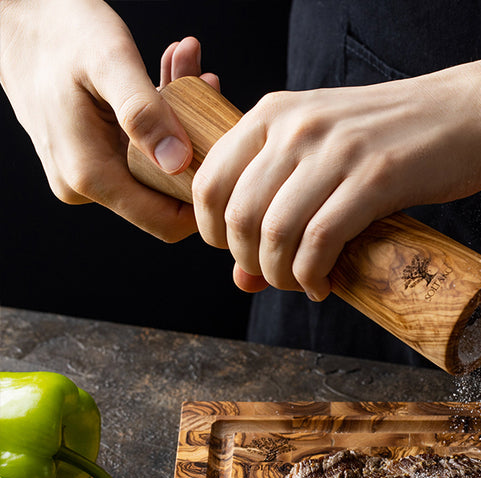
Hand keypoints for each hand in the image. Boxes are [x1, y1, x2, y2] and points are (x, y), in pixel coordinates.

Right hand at [0, 0, 196, 241]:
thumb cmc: (57, 29)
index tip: (228, 156)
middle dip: (197, 146)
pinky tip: (172, 72)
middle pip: (166, 192)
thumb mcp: (108, 62)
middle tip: (209, 86)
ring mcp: (87, 173)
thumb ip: (144, 113)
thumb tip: (178, 161)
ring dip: (181, 121)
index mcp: (91, 176)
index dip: (204, 202)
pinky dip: (160, 116)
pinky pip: (139, 148)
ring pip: (156, 166)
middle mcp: (87, 186)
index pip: (166, 222)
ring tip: (191, 67)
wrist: (12, 13)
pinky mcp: (91, 156)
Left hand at [190, 64, 480, 297]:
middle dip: (250, 264)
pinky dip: (314, 275)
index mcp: (274, 113)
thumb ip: (280, 205)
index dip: (215, 236)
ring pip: (276, 232)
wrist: (467, 114)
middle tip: (277, 279)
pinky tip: (324, 284)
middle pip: (239, 216)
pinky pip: (320, 240)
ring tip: (302, 285)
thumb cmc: (395, 140)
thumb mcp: (327, 158)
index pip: (210, 184)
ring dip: (280, 276)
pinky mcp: (375, 178)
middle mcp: (297, 126)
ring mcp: (336, 150)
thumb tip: (242, 281)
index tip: (243, 257)